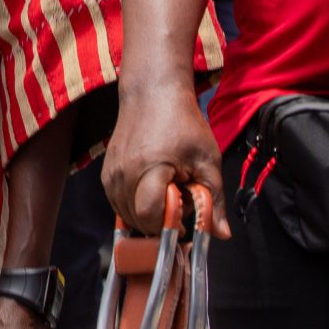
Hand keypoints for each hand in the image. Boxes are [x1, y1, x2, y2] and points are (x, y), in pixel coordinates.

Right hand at [102, 78, 229, 239]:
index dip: (169, 227)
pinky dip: (135, 206)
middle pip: (138, 221)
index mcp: (150, 168)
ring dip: (147, 216)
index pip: (150, 216)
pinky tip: (152, 190)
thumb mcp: (207, 160)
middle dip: (161, 223)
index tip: (185, 223)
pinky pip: (119, 204)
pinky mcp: (106, 174)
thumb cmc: (183, 123)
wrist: (152, 93)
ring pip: (126, 216)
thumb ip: (215, 199)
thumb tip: (222, 234)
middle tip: (179, 204)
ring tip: (166, 194)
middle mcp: (124, 174)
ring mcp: (111, 174)